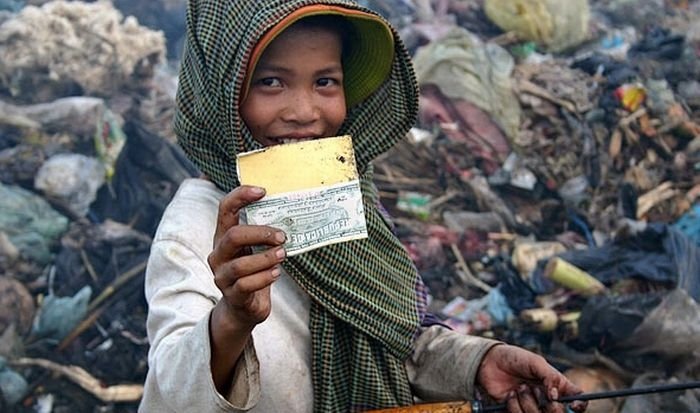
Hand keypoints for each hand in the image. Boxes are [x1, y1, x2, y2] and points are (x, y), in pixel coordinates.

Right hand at [208, 185, 286, 328]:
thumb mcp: (255, 249)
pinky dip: (265, 277)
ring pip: (241, 264)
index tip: (262, 191)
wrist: (244, 308)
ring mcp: (222, 276)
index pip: (224, 209)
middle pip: (233, 236)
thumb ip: (264, 234)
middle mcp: (218, 255)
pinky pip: (246, 285)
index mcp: (223, 237)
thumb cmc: (254, 272)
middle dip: (260, 233)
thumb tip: (293, 212)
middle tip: (282, 236)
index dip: (240, 196)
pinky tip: (276, 273)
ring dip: (266, 258)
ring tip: (283, 254)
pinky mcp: (232, 295)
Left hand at [476, 344, 586, 412]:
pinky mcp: (518, 412)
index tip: (574, 405)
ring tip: (520, 388)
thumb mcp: (535, 362)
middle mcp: (548, 399)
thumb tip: (556, 397)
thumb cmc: (515, 358)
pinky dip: (515, 407)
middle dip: (550, 406)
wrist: (490, 362)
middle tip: (536, 390)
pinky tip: (511, 395)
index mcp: (558, 386)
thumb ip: (550, 377)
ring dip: (529, 403)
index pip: (578, 399)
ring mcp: (534, 407)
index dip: (580, 405)